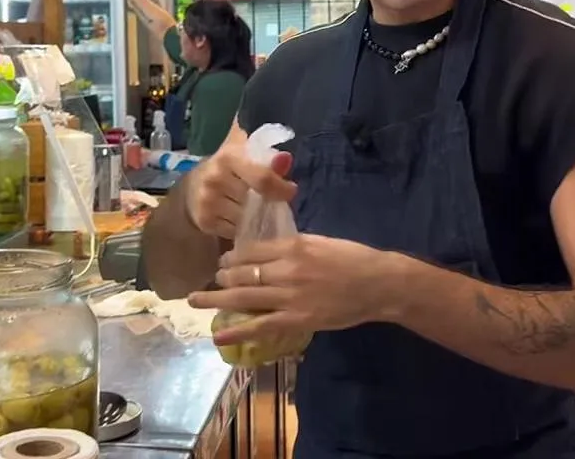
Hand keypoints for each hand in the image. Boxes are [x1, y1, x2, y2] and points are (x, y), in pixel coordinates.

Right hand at [186, 145, 294, 239]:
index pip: (262, 178)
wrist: (191, 188)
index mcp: (228, 157)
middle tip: (271, 201)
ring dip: (256, 217)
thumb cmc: (226, 169)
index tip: (290, 191)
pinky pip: (235, 231)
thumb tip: (285, 159)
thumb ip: (267, 157)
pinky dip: (243, 228)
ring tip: (256, 211)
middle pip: (256, 200)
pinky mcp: (205, 221)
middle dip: (268, 202)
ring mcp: (208, 202)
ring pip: (247, 218)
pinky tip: (241, 220)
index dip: (280, 188)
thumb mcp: (243, 155)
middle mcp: (215, 179)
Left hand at [188, 235, 400, 344]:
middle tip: (215, 279)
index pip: (251, 249)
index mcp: (293, 246)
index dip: (233, 256)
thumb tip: (270, 250)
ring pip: (243, 297)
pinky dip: (236, 330)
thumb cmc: (354, 259)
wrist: (379, 283)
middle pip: (241, 272)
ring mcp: (289, 296)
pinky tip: (217, 333)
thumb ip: (294, 246)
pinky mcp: (296, 319)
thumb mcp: (321, 241)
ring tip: (196, 300)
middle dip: (223, 276)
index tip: (226, 260)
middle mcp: (286, 269)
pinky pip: (260, 326)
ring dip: (216, 298)